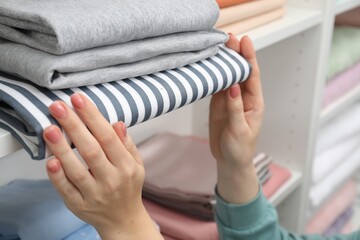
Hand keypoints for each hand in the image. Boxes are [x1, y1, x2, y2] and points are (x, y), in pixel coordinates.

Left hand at [43, 93, 162, 239]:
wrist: (123, 219)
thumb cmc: (128, 187)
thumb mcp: (136, 164)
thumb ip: (126, 144)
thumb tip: (117, 123)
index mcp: (126, 166)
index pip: (108, 138)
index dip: (93, 117)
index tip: (79, 100)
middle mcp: (112, 180)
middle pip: (91, 150)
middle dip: (74, 126)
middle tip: (59, 107)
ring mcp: (95, 194)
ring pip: (76, 170)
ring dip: (62, 149)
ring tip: (49, 129)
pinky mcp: (80, 206)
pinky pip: (67, 191)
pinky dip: (57, 176)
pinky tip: (50, 161)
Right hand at [209, 34, 263, 203]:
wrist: (229, 161)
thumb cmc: (240, 149)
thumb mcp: (240, 130)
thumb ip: (236, 108)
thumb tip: (233, 86)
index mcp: (254, 103)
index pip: (252, 76)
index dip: (249, 58)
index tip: (245, 42)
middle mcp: (243, 98)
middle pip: (240, 72)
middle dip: (236, 55)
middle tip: (229, 38)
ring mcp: (229, 100)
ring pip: (227, 77)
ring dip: (223, 63)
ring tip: (218, 46)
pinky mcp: (218, 105)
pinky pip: (216, 87)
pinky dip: (213, 76)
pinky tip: (209, 65)